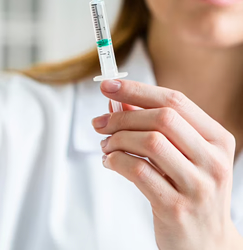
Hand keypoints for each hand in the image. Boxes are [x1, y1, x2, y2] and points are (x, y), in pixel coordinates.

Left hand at [92, 79, 241, 249]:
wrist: (208, 245)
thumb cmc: (191, 191)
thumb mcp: (183, 154)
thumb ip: (154, 125)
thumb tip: (118, 100)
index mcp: (218, 138)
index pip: (175, 101)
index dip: (137, 90)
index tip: (109, 85)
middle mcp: (213, 160)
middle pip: (162, 118)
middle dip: (123, 115)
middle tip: (101, 122)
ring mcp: (198, 185)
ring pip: (150, 142)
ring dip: (118, 139)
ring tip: (106, 145)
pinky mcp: (177, 207)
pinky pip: (138, 171)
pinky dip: (117, 161)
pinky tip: (110, 162)